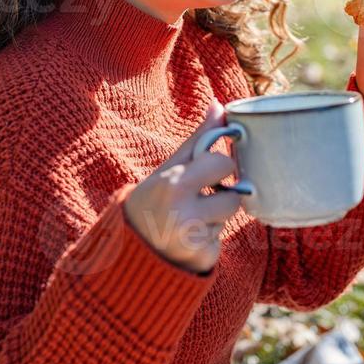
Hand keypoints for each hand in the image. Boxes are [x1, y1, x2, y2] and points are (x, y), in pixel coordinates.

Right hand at [123, 100, 242, 274]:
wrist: (128, 248)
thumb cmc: (153, 199)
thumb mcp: (169, 167)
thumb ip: (197, 139)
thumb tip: (219, 105)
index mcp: (172, 182)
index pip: (223, 163)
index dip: (219, 166)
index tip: (209, 170)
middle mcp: (181, 212)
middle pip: (234, 196)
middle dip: (222, 195)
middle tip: (199, 197)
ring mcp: (191, 238)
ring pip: (228, 218)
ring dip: (216, 218)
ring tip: (190, 219)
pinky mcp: (200, 258)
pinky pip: (221, 241)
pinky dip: (209, 240)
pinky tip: (188, 239)